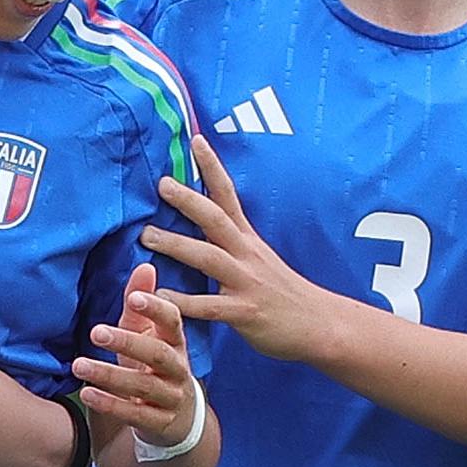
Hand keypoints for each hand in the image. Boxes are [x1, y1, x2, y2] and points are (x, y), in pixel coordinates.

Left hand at [70, 262, 200, 445]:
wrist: (177, 420)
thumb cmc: (154, 367)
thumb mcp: (147, 335)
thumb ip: (141, 305)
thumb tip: (144, 265)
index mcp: (176, 342)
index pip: (173, 322)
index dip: (156, 309)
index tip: (134, 297)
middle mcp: (178, 369)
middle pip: (158, 354)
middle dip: (128, 342)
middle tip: (96, 332)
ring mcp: (171, 397)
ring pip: (144, 386)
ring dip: (110, 375)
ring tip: (79, 364)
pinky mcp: (159, 422)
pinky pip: (135, 414)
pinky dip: (111, 404)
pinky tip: (87, 394)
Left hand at [142, 135, 333, 362]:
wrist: (321, 326)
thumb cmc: (282, 294)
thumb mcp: (258, 259)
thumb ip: (230, 242)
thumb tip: (203, 220)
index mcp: (247, 240)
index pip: (228, 195)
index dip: (213, 167)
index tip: (195, 140)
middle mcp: (246, 255)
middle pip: (216, 219)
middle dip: (189, 199)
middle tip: (162, 183)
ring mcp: (246, 283)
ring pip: (208, 257)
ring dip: (176, 245)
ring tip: (145, 235)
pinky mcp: (245, 313)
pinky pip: (209, 306)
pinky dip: (182, 302)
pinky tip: (158, 297)